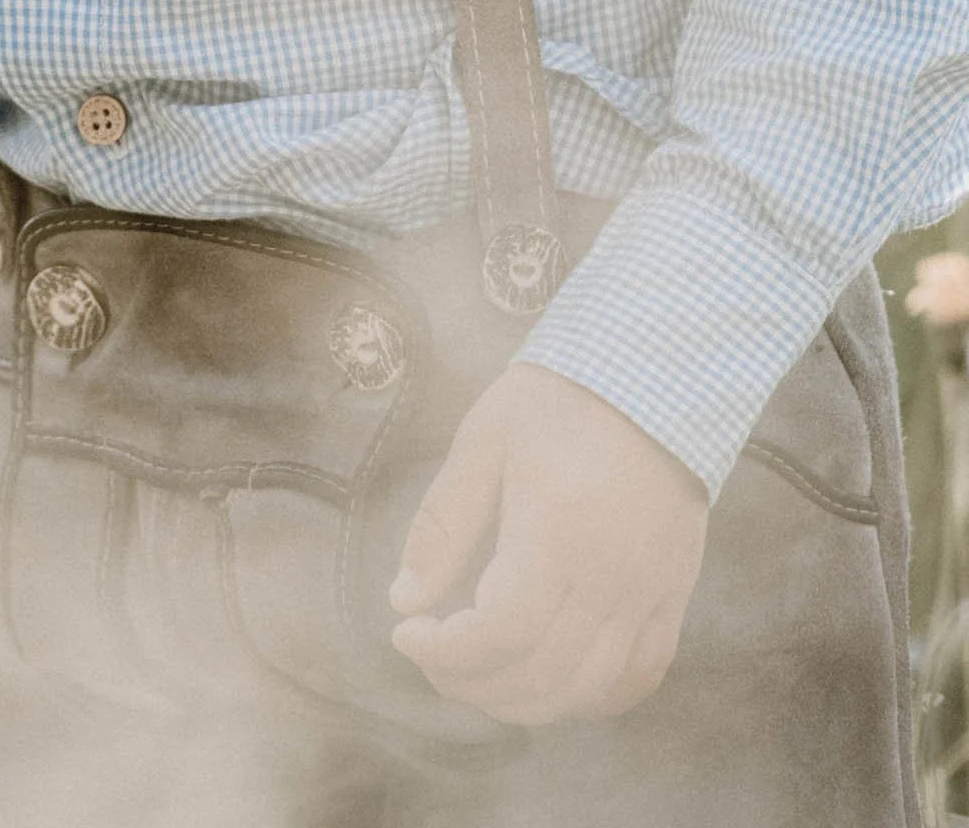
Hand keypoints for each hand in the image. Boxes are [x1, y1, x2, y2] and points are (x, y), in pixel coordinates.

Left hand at [388, 362, 708, 725]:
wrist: (655, 375)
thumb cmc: (559, 400)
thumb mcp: (484, 441)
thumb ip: (443, 524)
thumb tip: (404, 601)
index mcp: (557, 532)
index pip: (501, 634)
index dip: (446, 654)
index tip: (408, 634)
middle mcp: (611, 577)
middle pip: (541, 677)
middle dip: (472, 684)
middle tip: (434, 655)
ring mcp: (650, 594)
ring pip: (588, 692)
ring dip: (525, 702)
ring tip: (481, 671)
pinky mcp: (674, 597)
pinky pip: (638, 679)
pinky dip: (590, 698)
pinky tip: (552, 679)